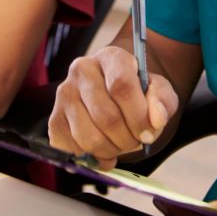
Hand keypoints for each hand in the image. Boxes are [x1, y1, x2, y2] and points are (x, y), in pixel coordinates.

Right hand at [48, 45, 178, 167]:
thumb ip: (162, 100)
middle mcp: (82, 70)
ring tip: (120, 146)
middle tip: (135, 142)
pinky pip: (71, 149)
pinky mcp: (54, 119)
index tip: (148, 133)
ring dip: (110, 151)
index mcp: (110, 57)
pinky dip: (91, 158)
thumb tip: (156, 120)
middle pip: (105, 116)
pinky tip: (103, 152)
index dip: (138, 116)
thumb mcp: (159, 90)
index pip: (121, 86)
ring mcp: (64, 94)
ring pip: (88, 137)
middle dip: (126, 139)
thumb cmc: (138, 93)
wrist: (116, 96)